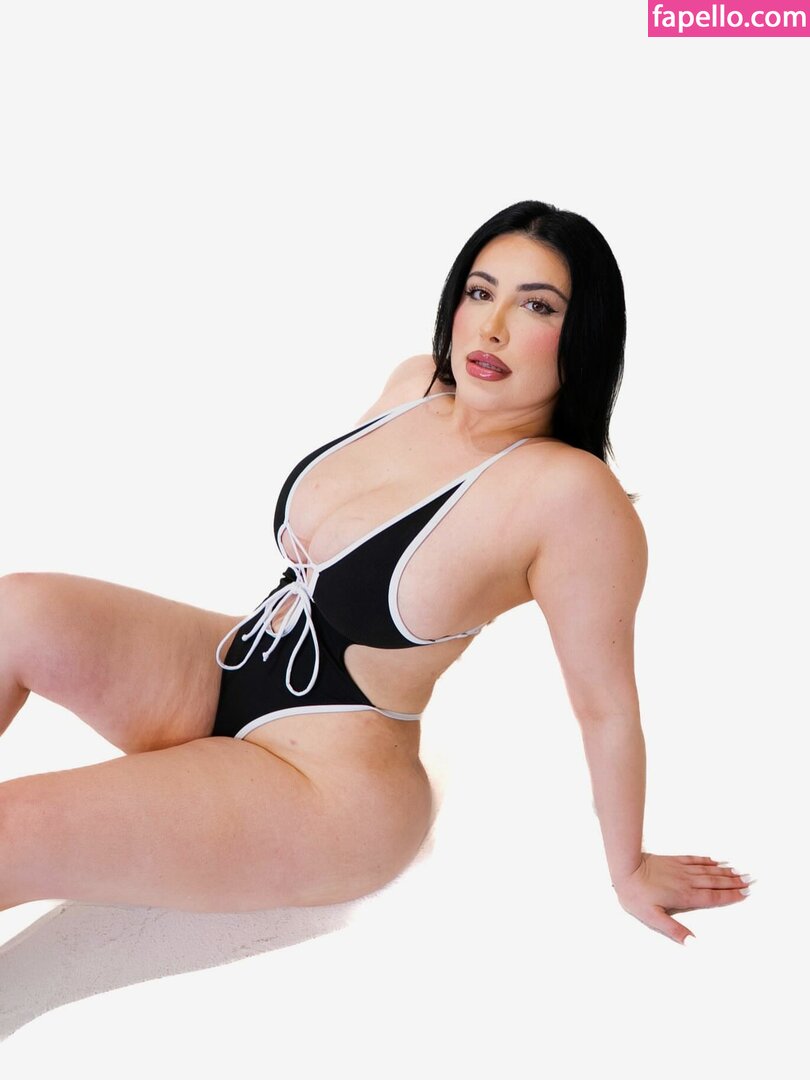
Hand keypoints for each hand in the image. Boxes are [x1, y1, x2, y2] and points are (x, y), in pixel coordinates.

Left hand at [611, 852, 752, 943]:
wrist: (625, 868)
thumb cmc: (636, 895)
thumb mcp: (652, 918)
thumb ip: (674, 930)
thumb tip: (694, 944)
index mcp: (685, 897)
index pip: (713, 897)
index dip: (730, 896)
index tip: (746, 894)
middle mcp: (687, 881)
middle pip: (715, 882)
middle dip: (734, 882)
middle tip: (751, 880)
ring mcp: (681, 869)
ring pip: (708, 870)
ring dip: (724, 871)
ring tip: (739, 871)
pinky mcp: (673, 860)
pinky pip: (694, 859)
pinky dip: (707, 860)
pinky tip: (715, 860)